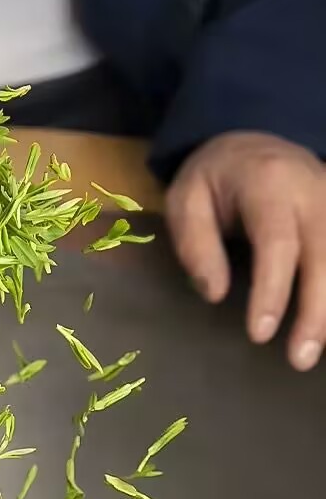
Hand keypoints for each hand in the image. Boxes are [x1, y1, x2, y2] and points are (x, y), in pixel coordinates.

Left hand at [165, 132, 325, 370]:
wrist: (253, 140)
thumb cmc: (215, 177)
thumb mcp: (186, 198)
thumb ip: (195, 243)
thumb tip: (214, 294)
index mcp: (269, 182)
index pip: (277, 242)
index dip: (272, 291)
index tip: (259, 335)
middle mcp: (314, 191)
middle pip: (324, 255)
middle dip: (315, 311)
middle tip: (299, 358)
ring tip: (315, 353)